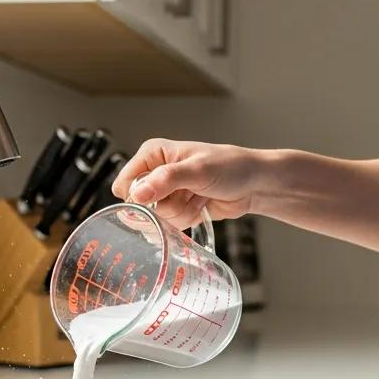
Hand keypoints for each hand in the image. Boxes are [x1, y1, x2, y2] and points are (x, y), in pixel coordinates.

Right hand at [111, 139, 267, 230]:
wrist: (254, 184)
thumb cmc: (230, 167)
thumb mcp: (197, 170)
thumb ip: (165, 180)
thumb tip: (137, 194)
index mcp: (152, 154)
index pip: (125, 183)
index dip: (139, 196)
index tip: (161, 197)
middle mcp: (155, 172)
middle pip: (140, 205)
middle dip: (166, 206)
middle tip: (188, 193)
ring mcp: (166, 192)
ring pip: (156, 218)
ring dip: (181, 212)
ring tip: (198, 196)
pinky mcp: (176, 208)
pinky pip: (169, 224)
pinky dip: (186, 219)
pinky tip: (200, 205)